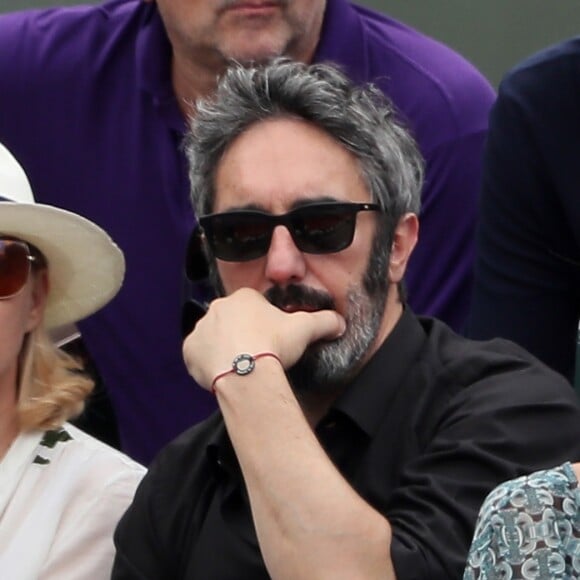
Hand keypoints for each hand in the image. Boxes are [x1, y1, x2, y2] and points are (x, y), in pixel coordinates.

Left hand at [182, 287, 344, 390]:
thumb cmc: (273, 345)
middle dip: (242, 334)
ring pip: (214, 336)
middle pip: (232, 320)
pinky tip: (223, 373)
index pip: (254, 306)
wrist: (246, 372)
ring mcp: (201, 329)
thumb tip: (341, 322)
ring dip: (223, 347)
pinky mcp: (189, 350)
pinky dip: (206, 363)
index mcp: (244, 298)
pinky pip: (198, 355)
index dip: (264, 323)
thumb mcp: (305, 329)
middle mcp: (218, 308)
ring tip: (240, 366)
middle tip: (256, 354)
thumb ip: (325, 321)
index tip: (270, 339)